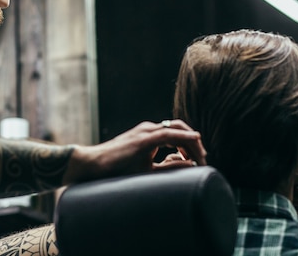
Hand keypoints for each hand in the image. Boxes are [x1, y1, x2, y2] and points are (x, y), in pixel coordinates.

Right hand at [63, 119, 206, 183]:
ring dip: (192, 143)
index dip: (191, 144)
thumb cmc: (116, 169)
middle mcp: (148, 130)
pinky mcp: (142, 139)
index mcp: (149, 135)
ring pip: (177, 129)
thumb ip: (166, 166)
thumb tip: (188, 164)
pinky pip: (168, 134)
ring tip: (200, 158)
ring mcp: (145, 132)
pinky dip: (184, 137)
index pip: (176, 133)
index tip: (197, 160)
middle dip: (195, 142)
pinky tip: (194, 142)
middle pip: (180, 128)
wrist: (94, 165)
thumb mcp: (147, 169)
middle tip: (203, 158)